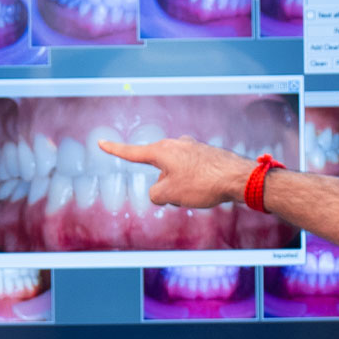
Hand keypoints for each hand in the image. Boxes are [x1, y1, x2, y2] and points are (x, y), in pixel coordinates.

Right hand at [97, 136, 252, 208]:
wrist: (237, 178)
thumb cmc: (203, 184)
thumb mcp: (169, 194)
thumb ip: (155, 194)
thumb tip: (160, 191)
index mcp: (162, 150)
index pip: (132, 152)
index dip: (115, 149)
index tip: (101, 142)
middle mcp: (176, 144)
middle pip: (159, 171)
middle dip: (165, 187)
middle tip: (181, 197)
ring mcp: (192, 148)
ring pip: (176, 174)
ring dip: (181, 187)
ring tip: (199, 193)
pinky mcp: (206, 155)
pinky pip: (192, 174)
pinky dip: (195, 184)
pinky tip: (209, 189)